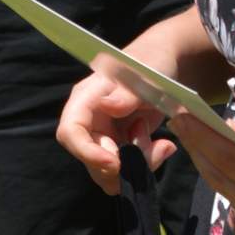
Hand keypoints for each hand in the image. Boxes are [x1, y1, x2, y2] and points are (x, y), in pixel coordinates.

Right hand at [58, 64, 178, 196]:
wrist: (163, 68)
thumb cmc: (151, 64)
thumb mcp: (145, 77)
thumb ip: (127, 94)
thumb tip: (106, 105)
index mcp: (86, 98)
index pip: (71, 131)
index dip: (87, 152)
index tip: (115, 164)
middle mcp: (89, 120)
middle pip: (90, 158)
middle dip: (122, 165)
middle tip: (156, 151)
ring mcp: (102, 135)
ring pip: (108, 170)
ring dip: (138, 166)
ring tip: (163, 145)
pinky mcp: (117, 146)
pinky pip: (125, 168)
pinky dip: (145, 164)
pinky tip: (163, 147)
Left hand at [168, 111, 234, 234]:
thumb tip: (230, 130)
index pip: (229, 158)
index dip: (202, 133)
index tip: (181, 110)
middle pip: (220, 178)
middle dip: (198, 148)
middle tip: (180, 119)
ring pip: (227, 192)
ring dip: (209, 164)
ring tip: (194, 134)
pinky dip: (228, 178)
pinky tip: (222, 158)